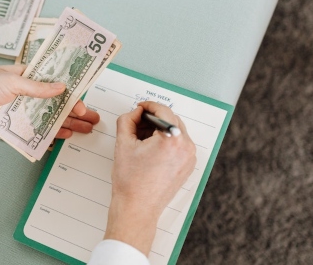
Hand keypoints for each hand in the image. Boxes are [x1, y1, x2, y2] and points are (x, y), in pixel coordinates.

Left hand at [0, 65, 99, 144]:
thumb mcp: (12, 82)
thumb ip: (38, 88)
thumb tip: (60, 87)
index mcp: (25, 76)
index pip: (54, 82)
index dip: (71, 91)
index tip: (83, 100)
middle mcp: (25, 93)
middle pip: (56, 102)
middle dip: (75, 111)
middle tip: (92, 118)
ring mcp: (20, 110)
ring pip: (49, 118)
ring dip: (67, 124)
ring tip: (85, 130)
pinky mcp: (13, 126)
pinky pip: (35, 131)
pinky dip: (50, 134)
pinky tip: (64, 136)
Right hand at [104, 101, 195, 254]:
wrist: (138, 207)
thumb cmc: (131, 181)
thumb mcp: (123, 144)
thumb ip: (127, 120)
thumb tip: (135, 112)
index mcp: (172, 139)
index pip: (163, 110)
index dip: (148, 106)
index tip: (140, 107)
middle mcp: (185, 147)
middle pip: (171, 120)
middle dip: (154, 118)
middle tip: (137, 123)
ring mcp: (189, 158)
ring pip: (176, 131)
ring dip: (161, 130)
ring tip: (142, 140)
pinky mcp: (188, 166)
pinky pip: (179, 145)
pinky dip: (167, 142)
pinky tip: (151, 151)